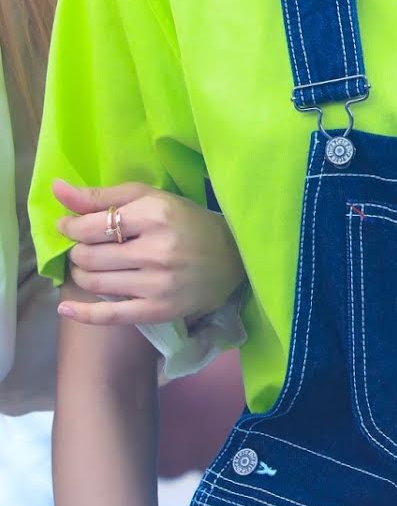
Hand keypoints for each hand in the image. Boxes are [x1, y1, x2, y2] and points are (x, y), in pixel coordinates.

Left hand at [53, 178, 245, 326]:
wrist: (231, 257)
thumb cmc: (186, 221)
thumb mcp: (150, 198)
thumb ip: (102, 195)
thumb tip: (56, 189)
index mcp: (154, 216)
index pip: (90, 226)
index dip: (70, 227)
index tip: (70, 226)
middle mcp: (156, 251)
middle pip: (88, 256)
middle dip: (78, 251)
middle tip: (87, 247)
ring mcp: (157, 284)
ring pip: (94, 282)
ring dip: (82, 274)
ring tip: (92, 266)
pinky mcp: (159, 311)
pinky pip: (109, 316)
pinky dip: (82, 313)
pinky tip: (66, 308)